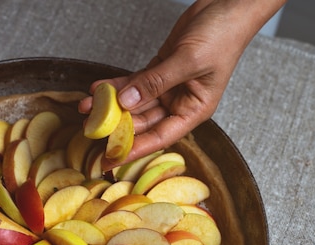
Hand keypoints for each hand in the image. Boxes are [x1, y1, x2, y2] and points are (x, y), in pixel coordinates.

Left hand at [79, 0, 284, 168]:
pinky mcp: (159, 71)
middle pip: (143, 122)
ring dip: (111, 105)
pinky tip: (97, 89)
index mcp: (194, 110)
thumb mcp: (188, 61)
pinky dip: (116, 87)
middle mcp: (180, 103)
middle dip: (116, 126)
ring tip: (86, 107)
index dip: (134, 149)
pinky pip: (134, 84)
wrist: (228, 5)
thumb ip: (156, 82)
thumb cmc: (223, 35)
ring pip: (135, 103)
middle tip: (90, 131)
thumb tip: (127, 102)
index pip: (160, 137)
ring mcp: (168, 87)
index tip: (111, 160)